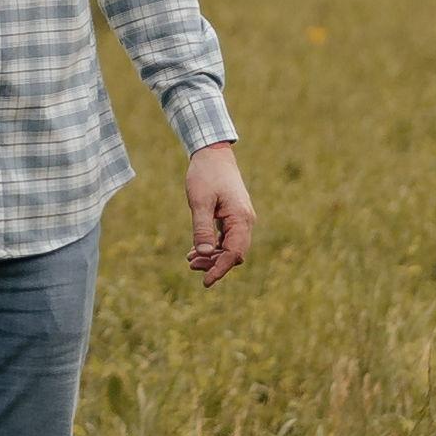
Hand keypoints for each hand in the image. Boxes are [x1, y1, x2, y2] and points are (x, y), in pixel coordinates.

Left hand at [184, 147, 256, 283]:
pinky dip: (213, 246)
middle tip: (191, 265)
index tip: (206, 281)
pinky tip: (195, 250)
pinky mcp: (233, 216)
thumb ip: (202, 228)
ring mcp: (240, 219)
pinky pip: (226, 238)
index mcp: (240, 218)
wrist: (213, 154)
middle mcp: (245, 221)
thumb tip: (204, 253)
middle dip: (214, 263)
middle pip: (233, 253)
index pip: (234, 253)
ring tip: (190, 260)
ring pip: (230, 247)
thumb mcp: (199, 202)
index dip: (220, 269)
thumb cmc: (206, 175)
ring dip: (212, 256)